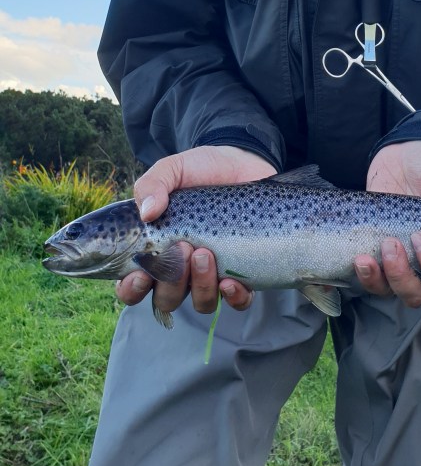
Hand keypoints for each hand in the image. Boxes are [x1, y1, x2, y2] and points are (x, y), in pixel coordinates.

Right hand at [116, 146, 275, 317]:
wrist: (243, 162)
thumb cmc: (201, 169)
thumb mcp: (173, 169)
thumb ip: (152, 185)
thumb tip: (147, 213)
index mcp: (156, 249)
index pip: (133, 284)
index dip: (131, 289)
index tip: (140, 274)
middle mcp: (181, 267)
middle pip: (166, 299)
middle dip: (170, 282)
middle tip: (181, 247)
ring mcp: (212, 272)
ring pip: (200, 303)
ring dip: (200, 286)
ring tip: (205, 253)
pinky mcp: (243, 271)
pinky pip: (238, 301)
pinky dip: (234, 297)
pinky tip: (230, 281)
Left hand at [355, 141, 420, 307]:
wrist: (404, 152)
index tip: (420, 238)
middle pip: (420, 293)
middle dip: (403, 278)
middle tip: (392, 244)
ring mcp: (402, 258)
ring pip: (394, 290)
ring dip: (382, 279)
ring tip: (368, 256)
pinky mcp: (377, 252)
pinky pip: (372, 279)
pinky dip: (365, 276)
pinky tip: (359, 259)